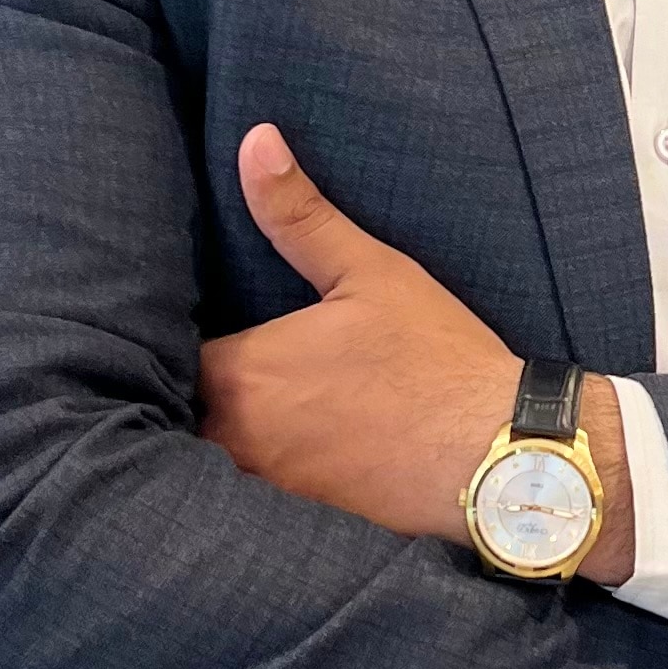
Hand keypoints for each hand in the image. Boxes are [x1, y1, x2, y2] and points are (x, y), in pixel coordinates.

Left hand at [199, 127, 635, 580]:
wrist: (500, 456)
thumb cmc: (435, 359)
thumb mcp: (370, 272)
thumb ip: (298, 213)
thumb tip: (256, 140)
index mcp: (244, 375)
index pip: (167, 361)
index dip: (169, 349)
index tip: (185, 337)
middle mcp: (239, 442)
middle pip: (180, 422)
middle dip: (186, 402)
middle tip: (194, 383)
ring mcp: (267, 492)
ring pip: (208, 470)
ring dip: (211, 450)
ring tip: (228, 427)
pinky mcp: (299, 528)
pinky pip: (249, 511)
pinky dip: (250, 494)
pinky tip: (279, 472)